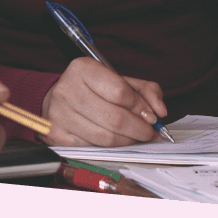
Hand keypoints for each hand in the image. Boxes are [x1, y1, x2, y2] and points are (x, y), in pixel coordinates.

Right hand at [40, 57, 167, 147]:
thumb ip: (146, 90)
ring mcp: (59, 113)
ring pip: (105, 138)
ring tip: (134, 136)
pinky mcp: (56, 134)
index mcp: (82, 68)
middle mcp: (66, 89)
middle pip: (115, 118)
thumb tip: (160, 112)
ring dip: (127, 141)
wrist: (58, 98)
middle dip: (139, 129)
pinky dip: (109, 148)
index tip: (151, 116)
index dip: (141, 107)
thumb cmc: (94, 89)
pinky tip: (114, 140)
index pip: (120, 92)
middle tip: (148, 132)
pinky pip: (93, 148)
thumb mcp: (120, 80)